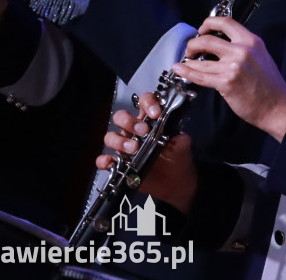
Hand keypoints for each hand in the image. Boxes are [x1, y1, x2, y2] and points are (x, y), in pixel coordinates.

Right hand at [98, 92, 197, 213]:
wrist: (174, 182)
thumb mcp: (183, 148)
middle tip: (143, 132)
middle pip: (121, 117)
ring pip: (110, 136)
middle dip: (130, 122)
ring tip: (133, 148)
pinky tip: (110, 162)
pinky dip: (103, 160)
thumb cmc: (177, 158)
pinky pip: (103, 160)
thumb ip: (182, 141)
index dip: (148, 103)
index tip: (155, 113)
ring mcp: (125, 147)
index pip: (144, 103)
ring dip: (119, 141)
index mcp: (150, 121)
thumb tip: (180, 136)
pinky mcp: (119, 164)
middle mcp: (134, 131)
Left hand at [173, 17, 285, 140]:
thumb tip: (222, 46)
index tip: (202, 29)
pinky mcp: (225, 82)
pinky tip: (180, 69)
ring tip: (186, 62)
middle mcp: (242, 50)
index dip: (209, 23)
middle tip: (191, 50)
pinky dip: (186, 72)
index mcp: (252, 41)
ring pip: (200, 59)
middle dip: (193, 44)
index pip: (226, 22)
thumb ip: (244, 48)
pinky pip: (199, 76)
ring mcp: (233, 66)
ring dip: (188, 60)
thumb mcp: (261, 57)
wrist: (277, 107)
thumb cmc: (270, 86)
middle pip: (207, 39)